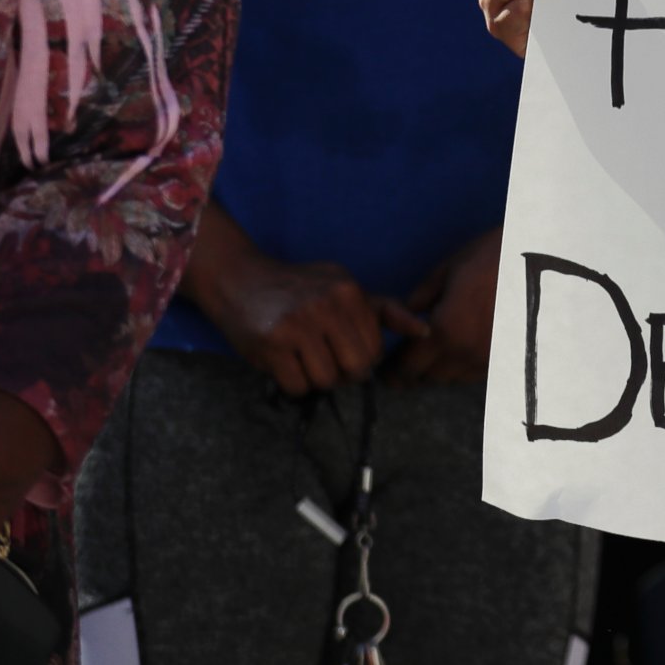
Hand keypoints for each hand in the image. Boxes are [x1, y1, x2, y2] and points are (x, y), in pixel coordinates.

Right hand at [205, 249, 424, 396]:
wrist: (238, 278)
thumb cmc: (298, 287)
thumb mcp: (343, 286)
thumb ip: (384, 309)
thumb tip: (426, 330)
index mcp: (349, 292)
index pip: (375, 349)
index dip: (362, 359)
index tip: (343, 351)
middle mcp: (326, 306)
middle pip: (355, 368)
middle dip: (344, 374)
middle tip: (326, 362)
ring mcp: (297, 325)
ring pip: (326, 380)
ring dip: (316, 379)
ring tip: (303, 359)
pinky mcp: (271, 344)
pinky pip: (297, 386)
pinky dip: (293, 383)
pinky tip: (284, 363)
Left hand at [391, 228, 502, 384]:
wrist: (544, 259)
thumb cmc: (494, 256)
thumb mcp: (450, 268)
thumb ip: (423, 296)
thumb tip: (408, 313)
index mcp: (446, 331)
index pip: (408, 367)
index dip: (392, 372)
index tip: (385, 371)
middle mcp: (466, 352)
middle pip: (429, 378)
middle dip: (414, 371)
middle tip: (406, 361)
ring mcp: (490, 358)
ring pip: (453, 378)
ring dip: (440, 369)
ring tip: (435, 354)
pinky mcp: (509, 357)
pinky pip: (476, 372)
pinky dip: (464, 365)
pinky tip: (463, 348)